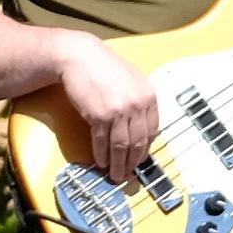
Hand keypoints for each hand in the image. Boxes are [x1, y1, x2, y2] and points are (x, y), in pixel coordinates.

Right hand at [53, 34, 157, 177]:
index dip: (145, 149)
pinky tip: (101, 162)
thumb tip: (137, 127)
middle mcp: (137, 105)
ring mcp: (119, 111)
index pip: (153, 131)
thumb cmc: (102, 68)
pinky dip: (102, 155)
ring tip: (115, 174)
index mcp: (149, 96)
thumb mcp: (131, 81)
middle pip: (138, 142)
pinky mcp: (99, 115)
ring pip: (121, 146)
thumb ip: (138, 102)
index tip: (139, 158)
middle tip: (128, 174)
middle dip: (133, 162)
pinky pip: (102, 141)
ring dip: (118, 164)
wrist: (79, 57)